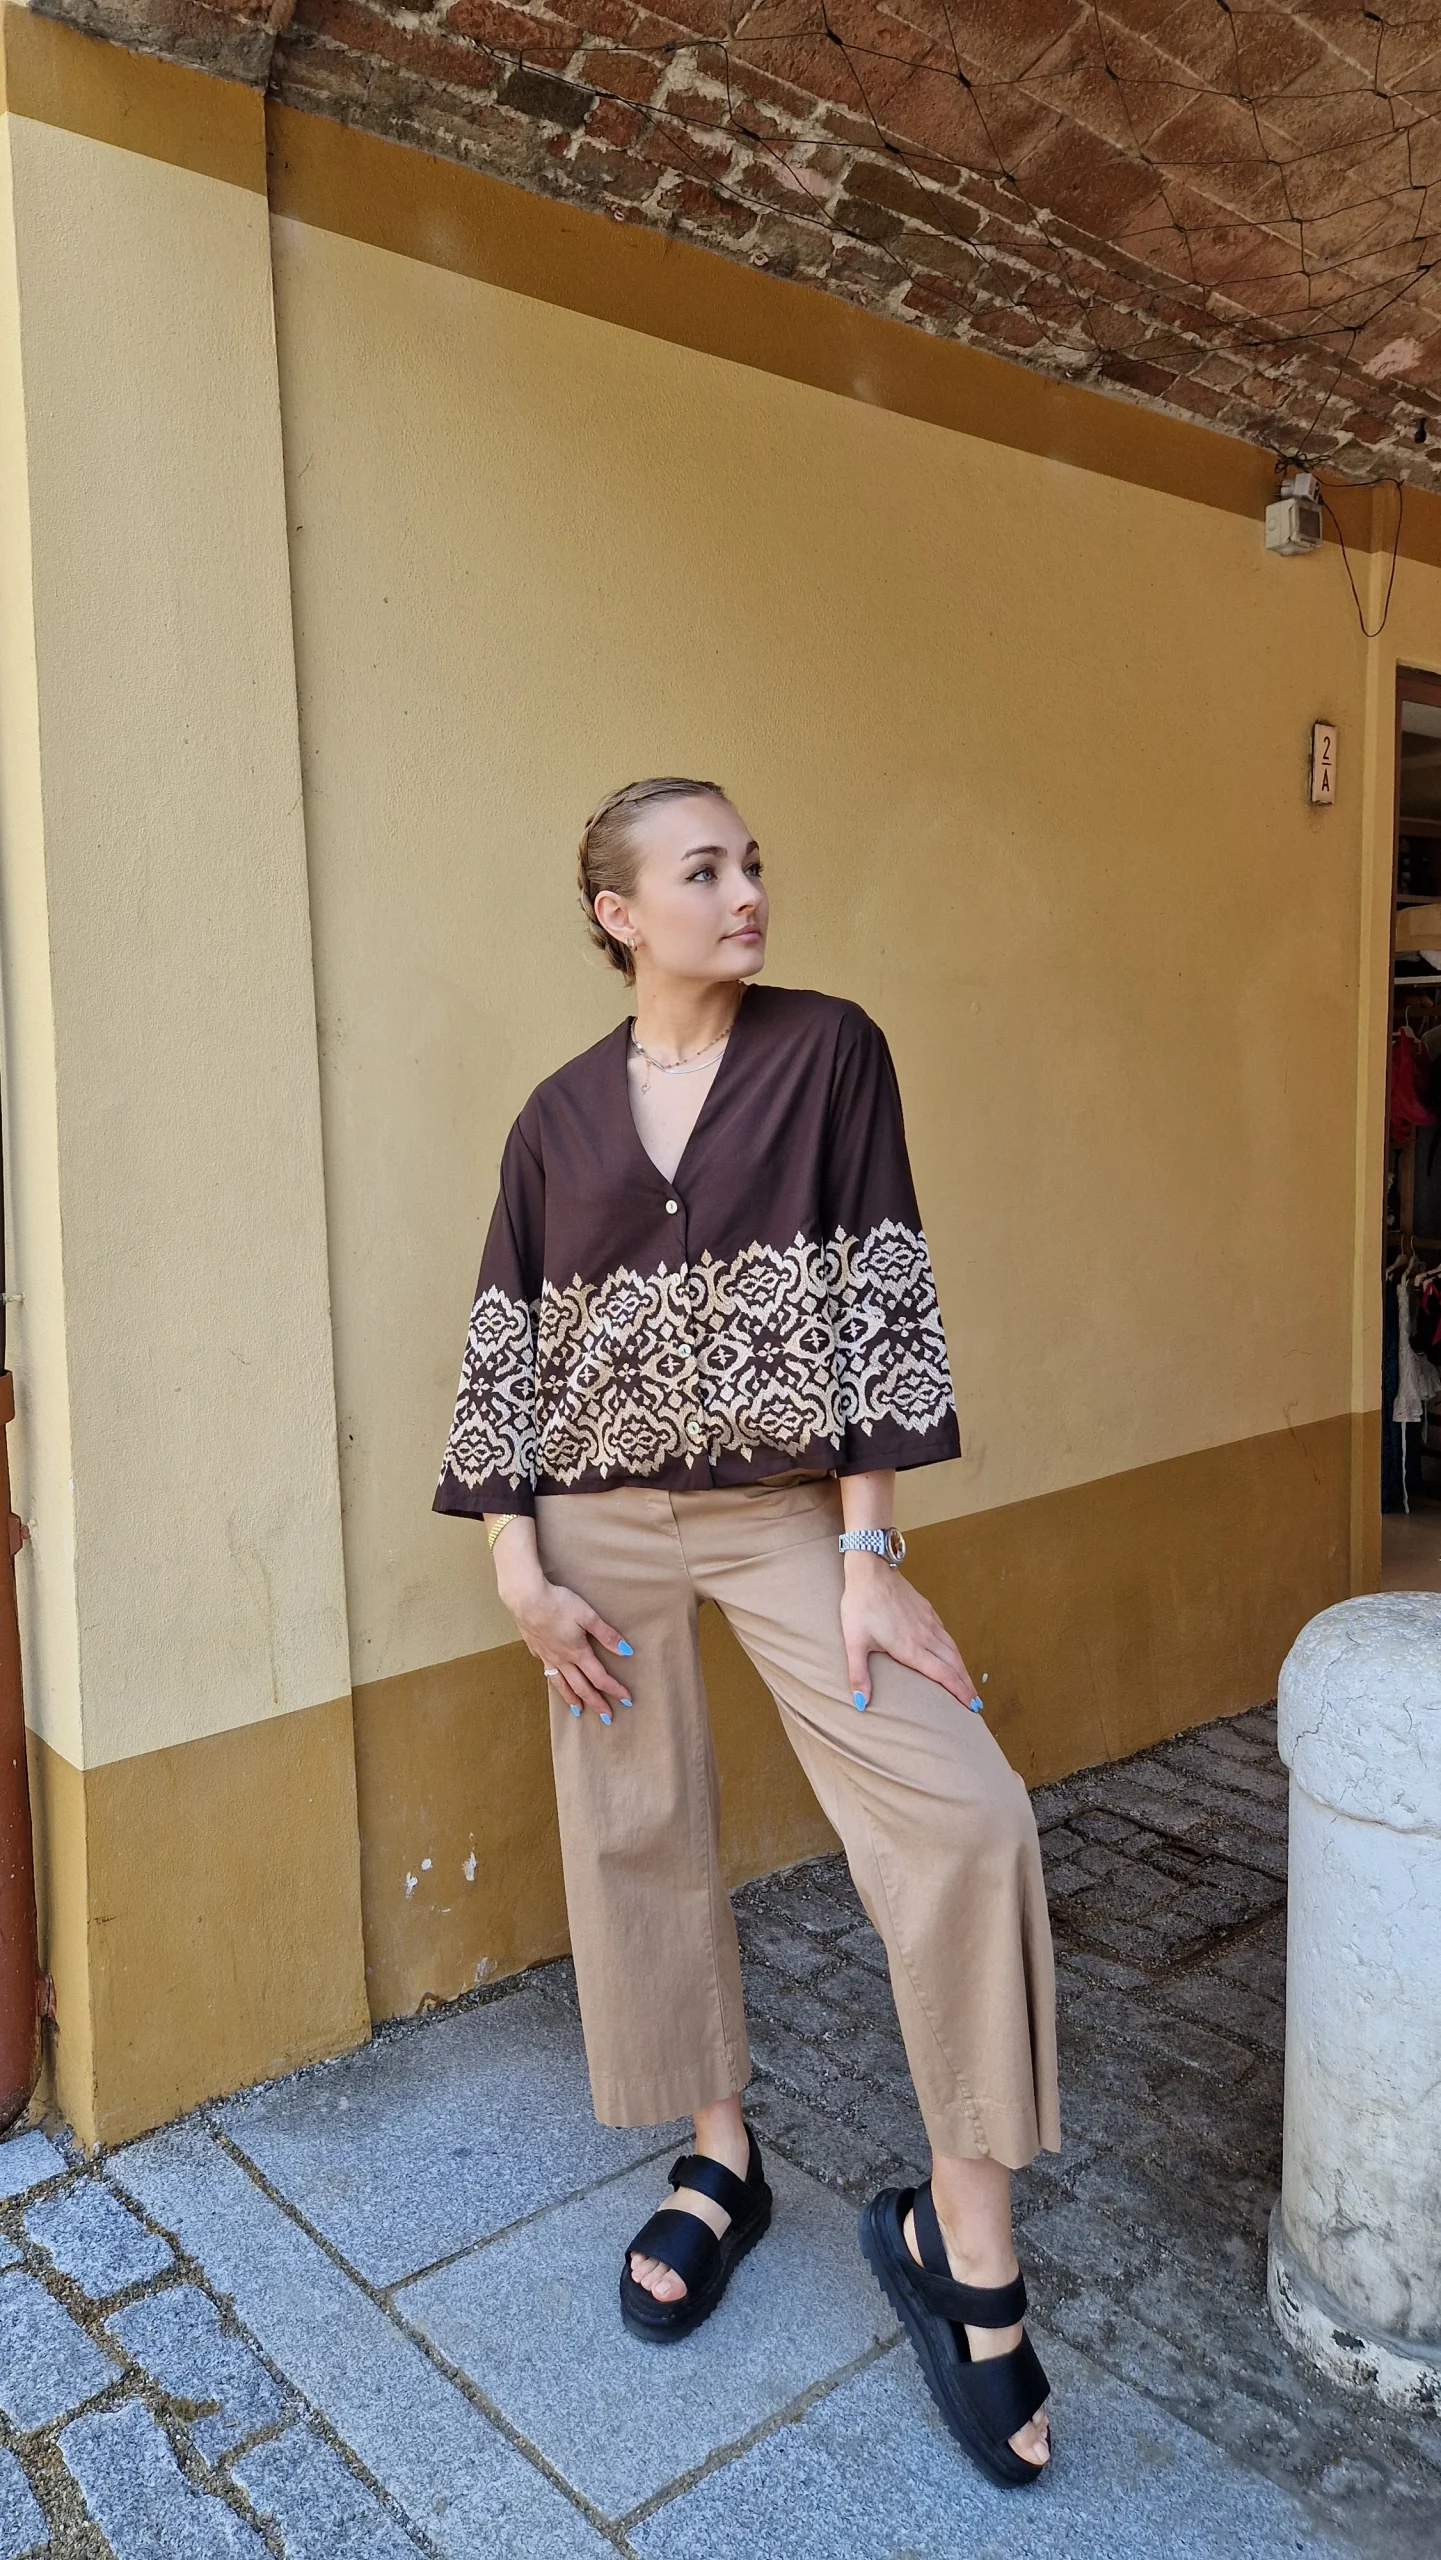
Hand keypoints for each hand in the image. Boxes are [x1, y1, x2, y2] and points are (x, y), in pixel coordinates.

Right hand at [494, 1544, 632, 1722]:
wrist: (525, 1598)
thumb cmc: (558, 1604)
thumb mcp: (588, 1616)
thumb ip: (607, 1635)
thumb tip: (627, 1652)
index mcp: (577, 1652)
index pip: (600, 1678)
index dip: (615, 1690)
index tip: (627, 1701)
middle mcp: (561, 1659)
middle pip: (581, 1687)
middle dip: (595, 1703)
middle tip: (606, 1717)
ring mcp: (546, 1656)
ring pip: (561, 1683)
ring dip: (571, 1698)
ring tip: (578, 1710)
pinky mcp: (535, 1648)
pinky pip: (546, 1670)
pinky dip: (553, 1679)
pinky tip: (552, 1677)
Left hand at [840, 1556, 979, 1712]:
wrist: (869, 1571)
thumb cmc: (860, 1605)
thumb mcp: (855, 1642)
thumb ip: (859, 1674)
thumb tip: (862, 1703)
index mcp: (911, 1648)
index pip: (943, 1675)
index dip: (959, 1692)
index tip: (972, 1706)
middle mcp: (925, 1637)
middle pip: (954, 1665)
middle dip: (967, 1686)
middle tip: (976, 1705)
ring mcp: (929, 1622)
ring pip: (953, 1650)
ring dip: (963, 1669)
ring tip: (969, 1685)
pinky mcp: (927, 1611)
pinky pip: (947, 1635)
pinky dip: (955, 1651)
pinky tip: (953, 1655)